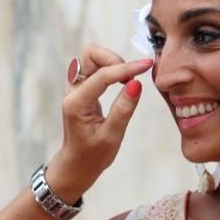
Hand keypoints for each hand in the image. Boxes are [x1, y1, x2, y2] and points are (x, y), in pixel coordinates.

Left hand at [45, 44, 152, 201]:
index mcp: (76, 103)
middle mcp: (72, 91)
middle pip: (89, 54)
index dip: (126, 68)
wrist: (76, 165)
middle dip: (113, 58)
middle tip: (131, 77)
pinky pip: (94, 67)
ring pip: (91, 57)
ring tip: (128, 80)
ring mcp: (75, 88)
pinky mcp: (81, 88)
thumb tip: (136, 84)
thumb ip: (123, 109)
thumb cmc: (92, 155)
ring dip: (111, 62)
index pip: (102, 76)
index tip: (147, 65)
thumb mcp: (112, 136)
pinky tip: (123, 81)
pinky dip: (110, 68)